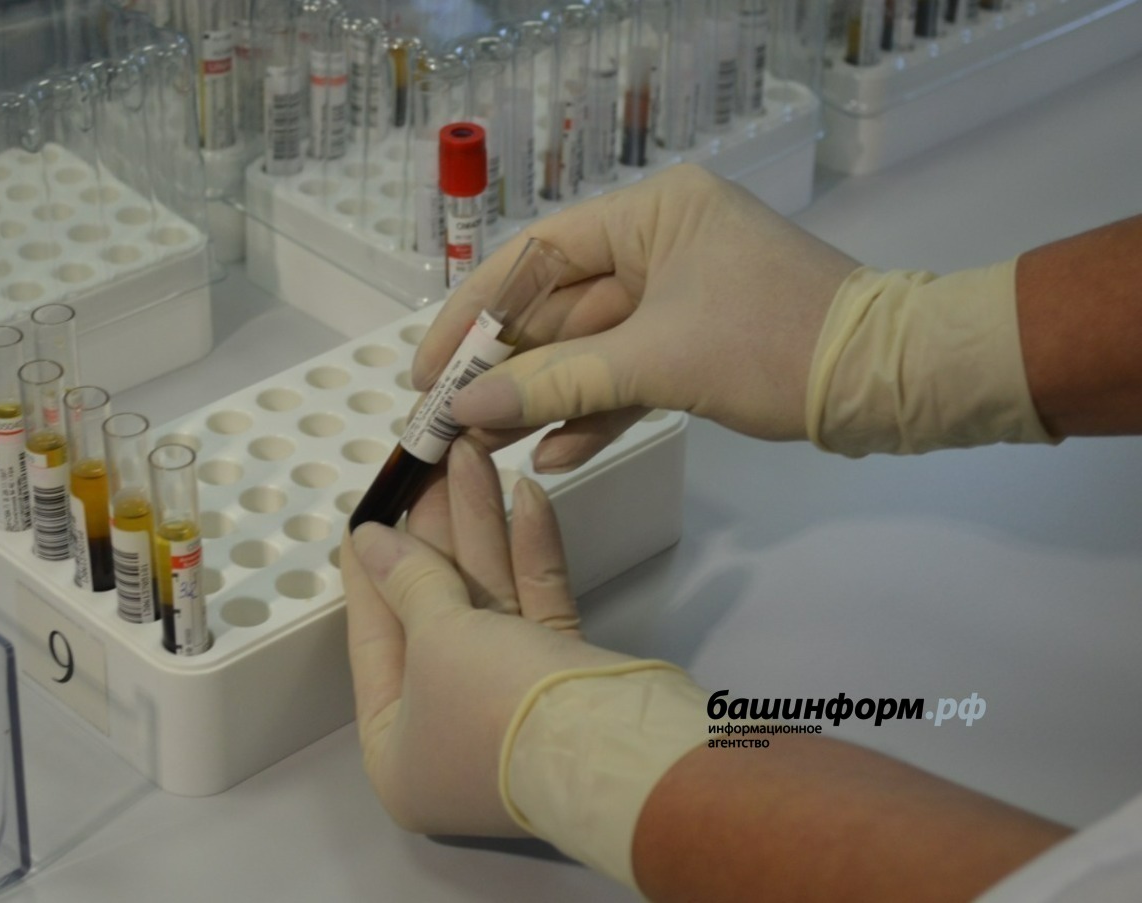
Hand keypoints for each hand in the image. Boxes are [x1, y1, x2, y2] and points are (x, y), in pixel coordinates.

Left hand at [341, 438, 632, 835]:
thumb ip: (407, 580)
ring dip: (482, 527)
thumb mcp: (436, 640)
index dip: (369, 575)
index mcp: (396, 751)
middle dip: (434, 536)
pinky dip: (530, 553)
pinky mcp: (562, 680)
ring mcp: (509, 705)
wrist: (615, 749)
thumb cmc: (495, 706)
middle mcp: (448, 732)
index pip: (372, 644)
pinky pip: (534, 607)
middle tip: (427, 467)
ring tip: (472, 456)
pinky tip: (525, 493)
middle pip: (431, 617)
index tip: (365, 515)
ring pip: (486, 602)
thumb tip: (371, 540)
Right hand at [412, 165, 859, 472]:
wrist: (890, 383)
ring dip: (542, 400)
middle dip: (505, 371)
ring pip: (587, 349)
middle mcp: (658, 243)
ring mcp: (677, 296)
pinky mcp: (695, 343)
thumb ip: (558, 383)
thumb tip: (467, 409)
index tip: (427, 368)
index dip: (473, 314)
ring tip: (485, 448)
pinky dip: (593, 413)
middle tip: (447, 421)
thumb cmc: (776, 345)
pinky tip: (551, 455)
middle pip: (556, 308)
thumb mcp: (659, 363)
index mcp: (651, 214)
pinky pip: (626, 374)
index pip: (534, 256)